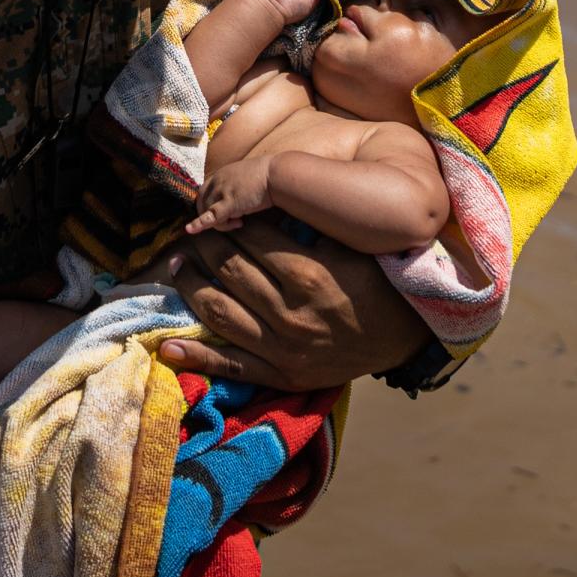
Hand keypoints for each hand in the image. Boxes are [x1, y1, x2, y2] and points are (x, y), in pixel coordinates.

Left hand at [162, 215, 427, 390]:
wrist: (410, 336)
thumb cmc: (380, 279)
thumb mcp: (354, 244)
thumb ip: (311, 223)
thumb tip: (260, 199)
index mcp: (313, 276)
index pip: (253, 239)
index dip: (230, 220)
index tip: (217, 210)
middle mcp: (294, 314)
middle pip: (231, 271)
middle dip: (206, 245)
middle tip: (192, 231)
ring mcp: (286, 350)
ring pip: (221, 312)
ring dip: (191, 286)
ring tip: (178, 266)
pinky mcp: (283, 376)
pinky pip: (231, 367)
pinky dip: (196, 356)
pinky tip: (166, 346)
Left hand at [185, 157, 275, 234]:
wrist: (276, 175)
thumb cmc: (267, 176)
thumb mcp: (245, 176)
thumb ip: (235, 184)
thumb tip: (236, 196)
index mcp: (221, 174)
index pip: (204, 191)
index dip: (207, 203)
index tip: (219, 212)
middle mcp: (217, 181)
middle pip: (202, 202)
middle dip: (210, 215)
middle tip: (231, 221)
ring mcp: (222, 191)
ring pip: (208, 212)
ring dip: (221, 223)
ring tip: (240, 222)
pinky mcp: (229, 203)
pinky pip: (211, 216)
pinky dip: (200, 224)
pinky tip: (190, 230)